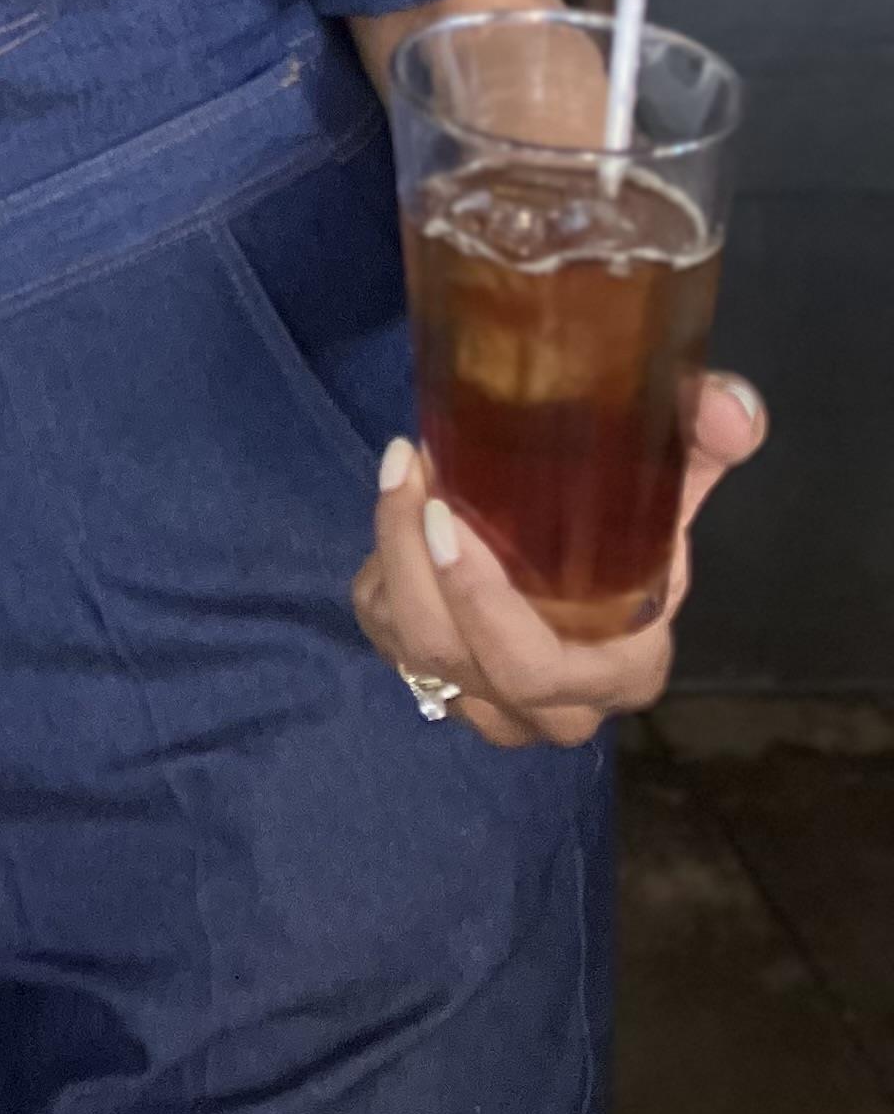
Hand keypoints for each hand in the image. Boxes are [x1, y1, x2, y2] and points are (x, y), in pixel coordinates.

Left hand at [351, 373, 767, 746]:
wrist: (578, 556)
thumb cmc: (626, 530)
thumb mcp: (668, 489)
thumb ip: (704, 445)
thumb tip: (733, 407)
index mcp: (620, 671)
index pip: (544, 668)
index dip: (486, 604)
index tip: (453, 514)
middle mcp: (550, 706)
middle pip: (464, 660)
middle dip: (426, 568)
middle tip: (419, 478)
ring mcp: (485, 702)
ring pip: (416, 646)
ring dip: (394, 551)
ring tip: (403, 469)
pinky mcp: (427, 676)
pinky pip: (386, 628)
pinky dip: (380, 563)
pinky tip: (399, 506)